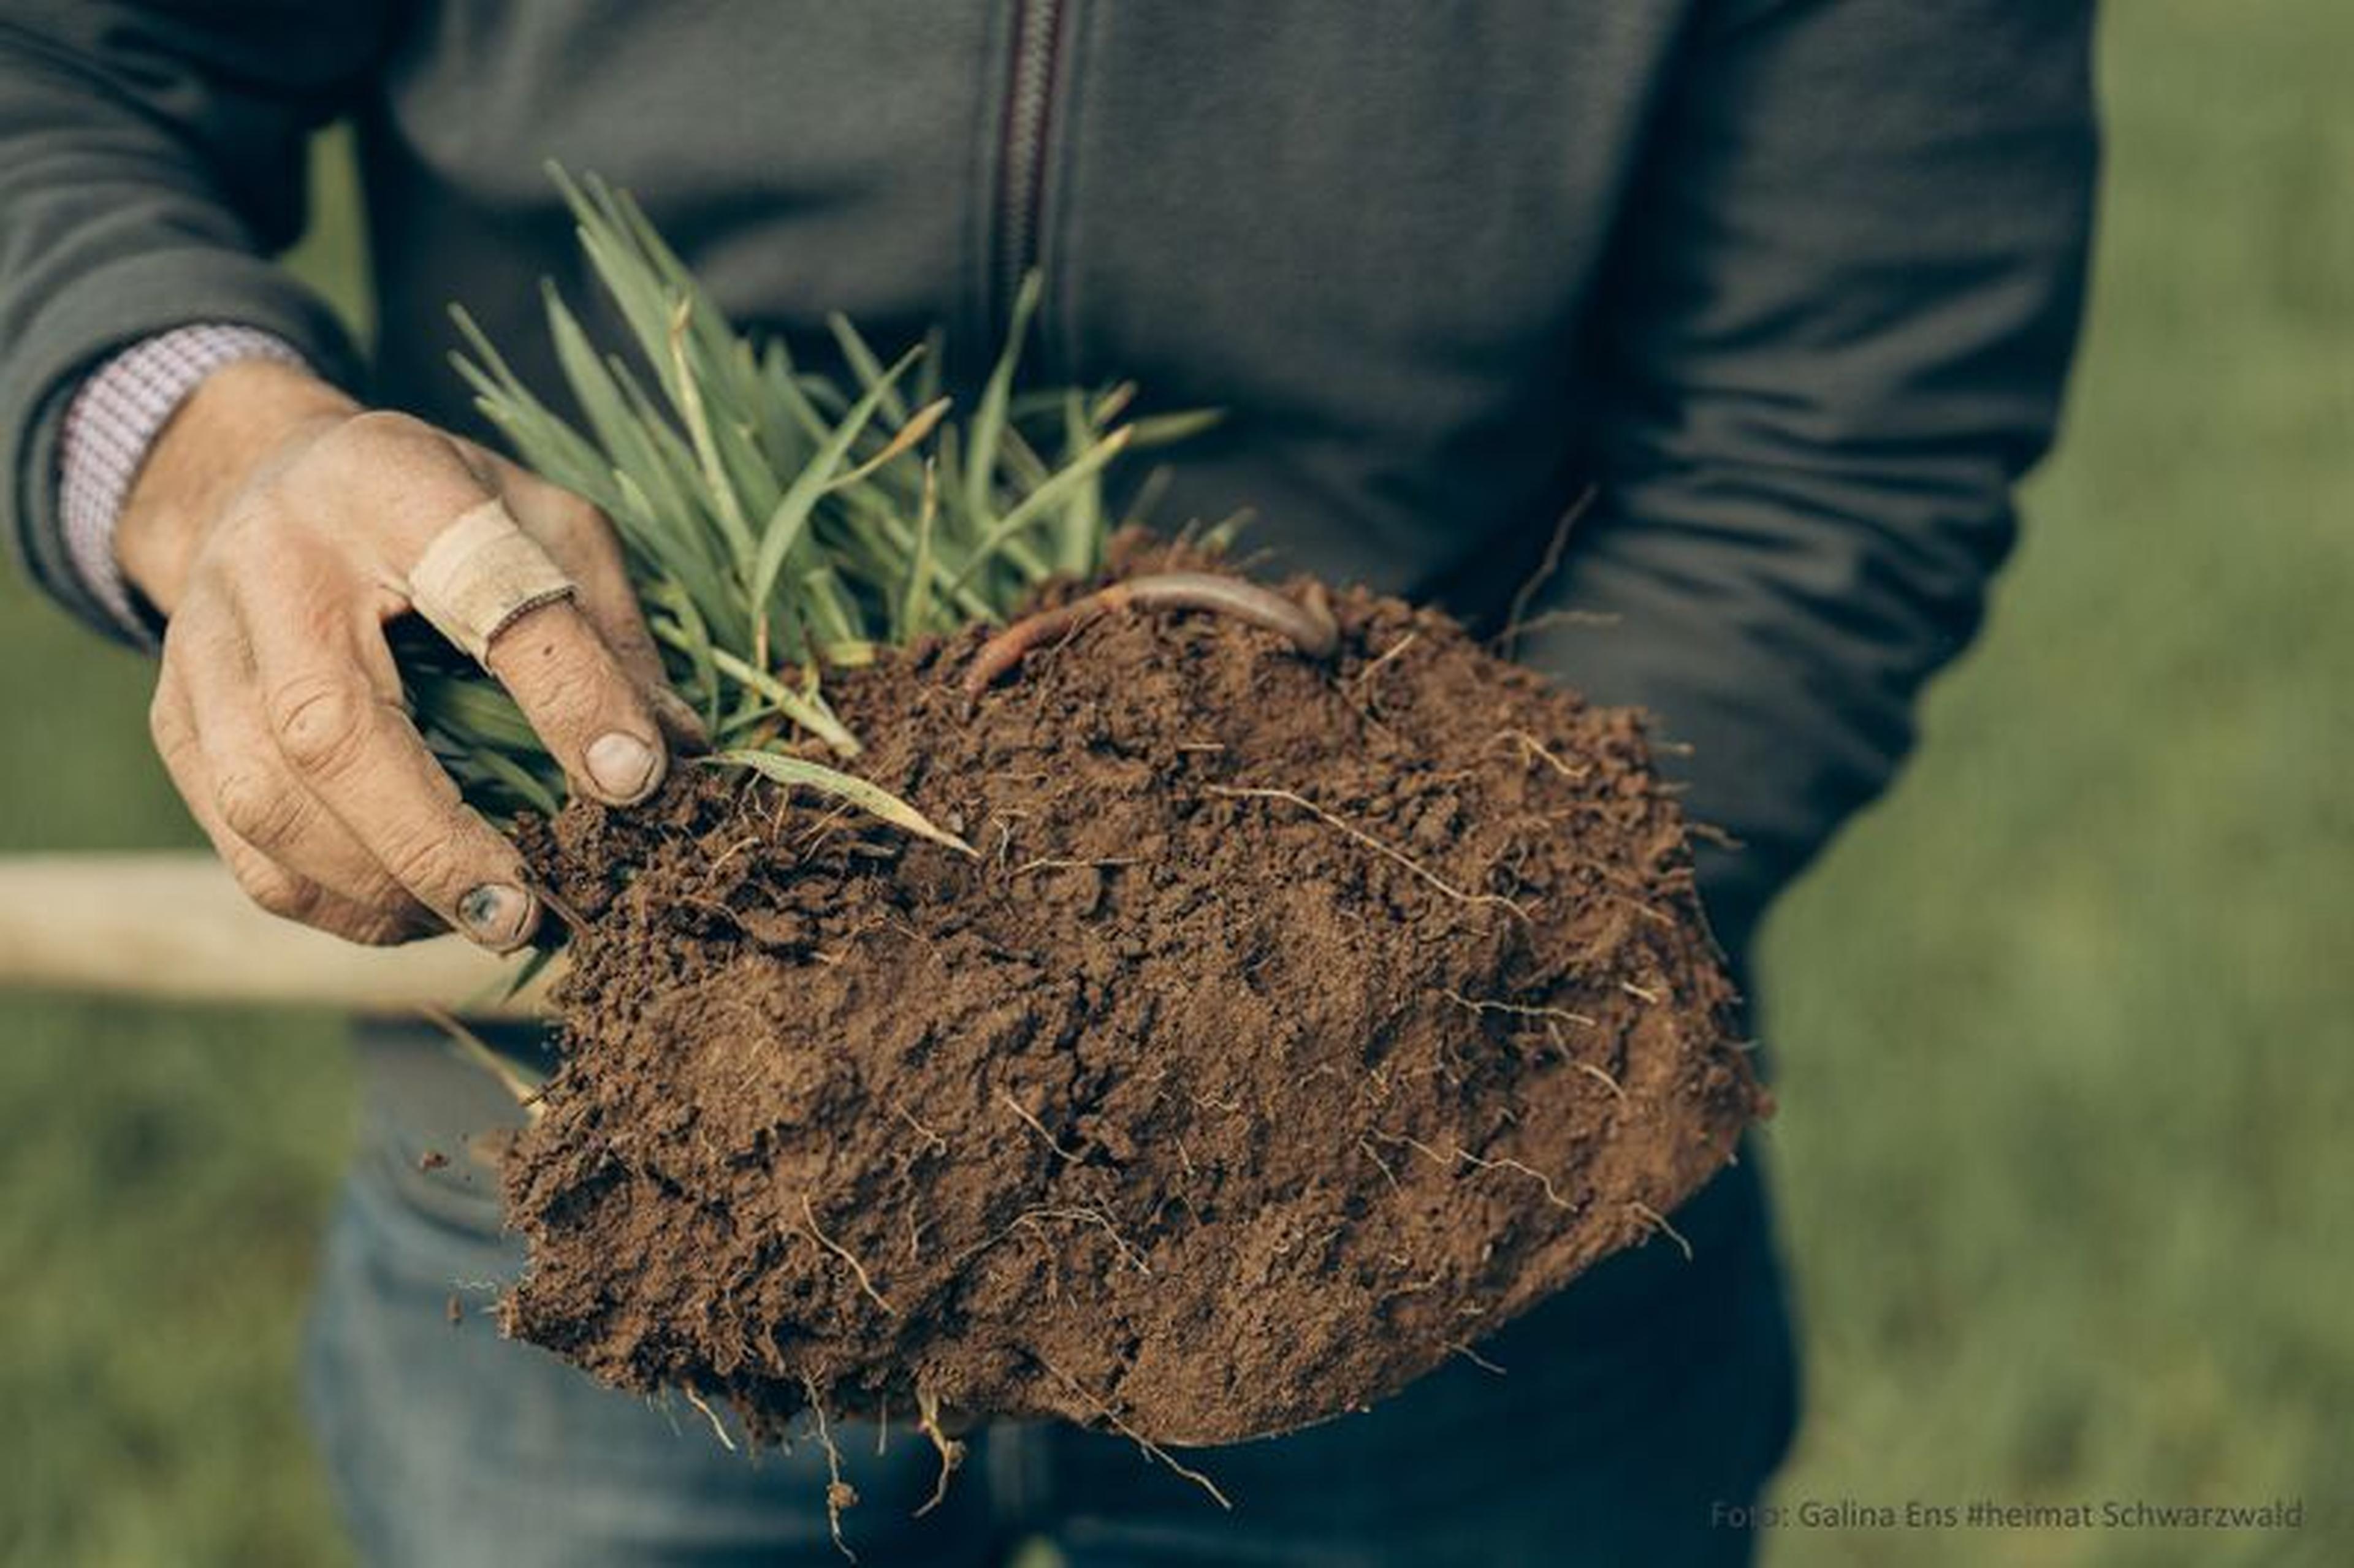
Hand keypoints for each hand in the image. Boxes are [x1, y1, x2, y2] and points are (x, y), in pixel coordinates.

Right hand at [120, 360, 692, 948]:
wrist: (275, 477)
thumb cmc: (444, 510)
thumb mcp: (549, 524)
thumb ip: (611, 632)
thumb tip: (675, 759)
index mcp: (394, 489)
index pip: (486, 594)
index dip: (567, 694)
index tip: (636, 780)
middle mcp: (274, 564)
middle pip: (327, 727)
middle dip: (433, 842)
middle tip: (525, 911)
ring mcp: (204, 648)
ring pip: (265, 801)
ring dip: (379, 888)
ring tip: (484, 921)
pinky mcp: (174, 721)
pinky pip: (239, 845)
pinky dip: (332, 903)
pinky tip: (414, 914)